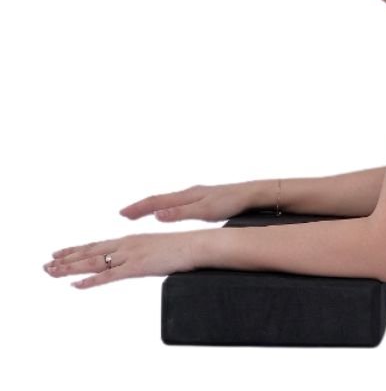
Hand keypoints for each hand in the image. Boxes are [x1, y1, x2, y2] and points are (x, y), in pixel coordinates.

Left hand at [43, 230, 200, 288]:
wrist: (197, 245)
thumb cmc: (184, 248)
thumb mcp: (158, 249)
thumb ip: (143, 256)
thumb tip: (137, 263)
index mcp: (131, 240)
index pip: (97, 245)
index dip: (76, 250)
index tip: (59, 253)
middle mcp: (126, 245)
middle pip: (90, 252)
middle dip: (66, 259)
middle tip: (46, 265)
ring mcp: (130, 255)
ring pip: (94, 262)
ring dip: (71, 268)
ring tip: (52, 273)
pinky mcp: (137, 267)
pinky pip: (109, 276)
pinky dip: (91, 281)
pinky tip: (77, 285)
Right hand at [119, 182, 259, 222]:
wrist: (252, 193)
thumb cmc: (231, 202)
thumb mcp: (205, 211)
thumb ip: (180, 213)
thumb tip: (156, 215)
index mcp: (187, 196)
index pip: (156, 202)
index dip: (138, 209)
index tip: (122, 214)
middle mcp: (190, 193)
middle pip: (160, 199)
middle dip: (141, 207)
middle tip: (125, 214)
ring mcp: (197, 195)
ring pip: (169, 200)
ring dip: (153, 206)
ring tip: (141, 212)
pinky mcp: (205, 198)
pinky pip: (179, 202)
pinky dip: (167, 206)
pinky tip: (170, 210)